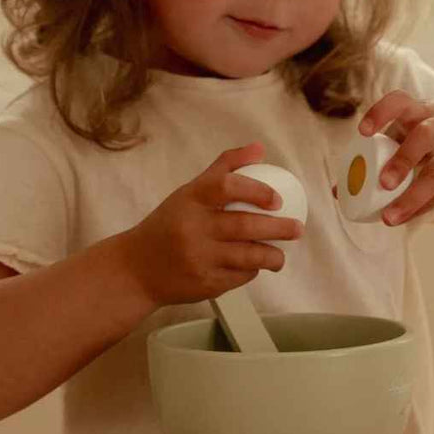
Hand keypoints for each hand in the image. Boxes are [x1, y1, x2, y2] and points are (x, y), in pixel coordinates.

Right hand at [124, 141, 303, 306]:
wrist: (136, 269)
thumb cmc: (169, 225)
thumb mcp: (188, 193)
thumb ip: (223, 169)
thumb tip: (259, 149)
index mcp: (190, 199)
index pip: (227, 186)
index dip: (258, 191)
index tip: (277, 200)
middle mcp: (193, 227)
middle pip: (244, 225)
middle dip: (279, 228)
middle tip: (297, 228)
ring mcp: (198, 258)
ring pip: (248, 256)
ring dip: (273, 256)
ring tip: (280, 254)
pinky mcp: (204, 284)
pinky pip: (239, 277)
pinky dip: (252, 271)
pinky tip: (255, 266)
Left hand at [356, 91, 433, 225]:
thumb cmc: (424, 132)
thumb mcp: (404, 133)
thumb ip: (373, 154)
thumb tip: (337, 191)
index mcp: (419, 110)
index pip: (400, 102)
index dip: (381, 113)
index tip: (362, 132)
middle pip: (424, 137)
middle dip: (403, 160)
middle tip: (383, 184)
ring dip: (411, 198)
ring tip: (388, 218)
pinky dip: (421, 209)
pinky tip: (404, 218)